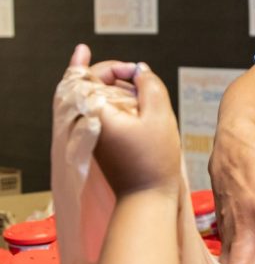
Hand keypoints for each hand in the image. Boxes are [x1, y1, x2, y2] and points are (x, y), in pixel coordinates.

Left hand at [69, 45, 180, 197]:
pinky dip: (112, 105)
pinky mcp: (98, 143)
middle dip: (113, 74)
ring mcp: (89, 133)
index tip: (137, 72)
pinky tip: (126, 98)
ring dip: (114, 90)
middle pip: (89, 84)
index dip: (114, 66)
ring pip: (96, 100)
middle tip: (136, 74)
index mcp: (94, 110)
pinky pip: (99, 115)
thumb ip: (150, 85)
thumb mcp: (160, 116)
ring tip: (137, 88)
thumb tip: (139, 70)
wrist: (146, 197)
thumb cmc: (154, 160)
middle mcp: (84, 121)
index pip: (89, 73)